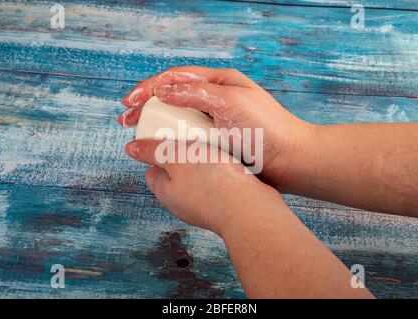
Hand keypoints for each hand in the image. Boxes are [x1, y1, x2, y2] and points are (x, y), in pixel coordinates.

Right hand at [118, 66, 315, 190]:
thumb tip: (162, 89)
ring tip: (137, 133)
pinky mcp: (217, 140)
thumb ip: (197, 93)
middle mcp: (215, 98)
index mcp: (219, 82)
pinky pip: (188, 136)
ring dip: (156, 123)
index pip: (176, 78)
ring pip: (178, 117)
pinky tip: (160, 146)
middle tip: (126, 119)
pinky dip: (171, 139)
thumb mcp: (231, 103)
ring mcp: (215, 120)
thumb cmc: (268, 128)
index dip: (150, 87)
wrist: (291, 160)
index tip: (131, 101)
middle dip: (147, 105)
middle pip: (172, 96)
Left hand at [125, 139, 284, 235]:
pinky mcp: (224, 203)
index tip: (169, 136)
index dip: (158, 149)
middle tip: (193, 136)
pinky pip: (218, 182)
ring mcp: (203, 204)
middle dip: (184, 152)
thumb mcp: (175, 156)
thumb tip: (130, 149)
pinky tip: (230, 159)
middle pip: (176, 170)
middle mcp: (181, 201)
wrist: (249, 207)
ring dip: (205, 159)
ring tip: (213, 144)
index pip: (153, 168)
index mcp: (164, 191)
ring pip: (199, 175)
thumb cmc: (211, 182)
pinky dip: (222, 169)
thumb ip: (152, 151)